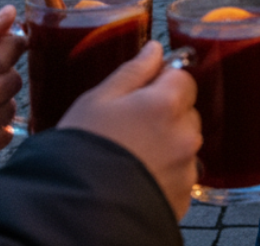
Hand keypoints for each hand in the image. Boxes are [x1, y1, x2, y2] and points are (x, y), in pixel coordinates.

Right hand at [59, 41, 200, 219]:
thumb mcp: (97, 100)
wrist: (73, 211)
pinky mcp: (183, 196)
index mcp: (167, 103)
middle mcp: (185, 134)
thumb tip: (154, 50)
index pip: (183, 77)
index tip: (141, 94)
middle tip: (130, 128)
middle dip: (165, 114)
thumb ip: (133, 71)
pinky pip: (181, 174)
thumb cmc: (80, 151)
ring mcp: (186, 168)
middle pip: (186, 111)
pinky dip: (166, 173)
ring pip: (184, 144)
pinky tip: (137, 177)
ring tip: (130, 157)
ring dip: (167, 145)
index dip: (161, 82)